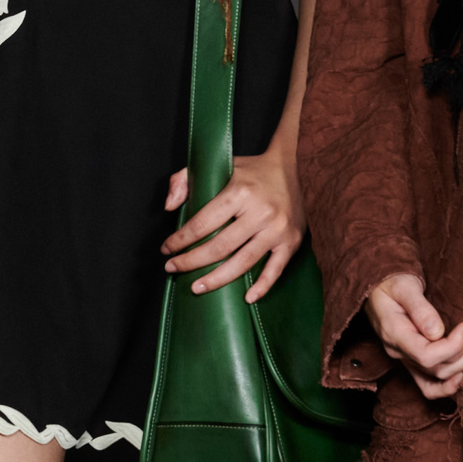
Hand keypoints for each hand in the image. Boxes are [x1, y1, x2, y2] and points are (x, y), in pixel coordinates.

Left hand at [161, 147, 305, 303]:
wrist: (295, 168)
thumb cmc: (251, 170)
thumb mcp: (217, 164)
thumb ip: (184, 179)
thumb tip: (170, 207)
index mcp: (240, 192)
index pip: (203, 223)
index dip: (181, 239)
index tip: (167, 248)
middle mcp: (260, 212)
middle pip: (220, 247)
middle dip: (191, 261)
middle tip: (172, 268)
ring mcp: (277, 229)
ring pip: (244, 262)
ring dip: (217, 279)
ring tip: (196, 287)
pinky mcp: (292, 241)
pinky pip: (276, 270)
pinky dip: (262, 286)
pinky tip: (247, 297)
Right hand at [365, 273, 462, 400]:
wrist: (377, 287)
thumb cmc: (390, 283)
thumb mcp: (403, 286)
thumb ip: (419, 308)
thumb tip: (437, 332)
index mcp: (394, 334)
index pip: (426, 355)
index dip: (453, 346)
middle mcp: (400, 353)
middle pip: (440, 366)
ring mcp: (407, 360)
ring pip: (442, 374)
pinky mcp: (415, 361)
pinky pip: (429, 386)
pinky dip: (448, 386)